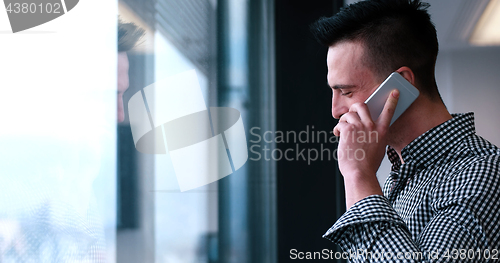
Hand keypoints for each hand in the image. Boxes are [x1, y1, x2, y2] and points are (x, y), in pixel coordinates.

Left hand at [333, 89, 398, 208]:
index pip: (388, 111)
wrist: (360, 173)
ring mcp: (360, 127)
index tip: (394, 92)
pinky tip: (338, 135)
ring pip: (348, 115)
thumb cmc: (367, 165)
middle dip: (354, 107)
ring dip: (343, 122)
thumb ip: (373, 136)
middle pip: (362, 106)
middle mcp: (372, 126)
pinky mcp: (348, 130)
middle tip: (350, 113)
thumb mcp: (378, 148)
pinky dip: (337, 130)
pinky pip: (340, 124)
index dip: (392, 100)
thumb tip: (365, 130)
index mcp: (382, 131)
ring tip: (342, 131)